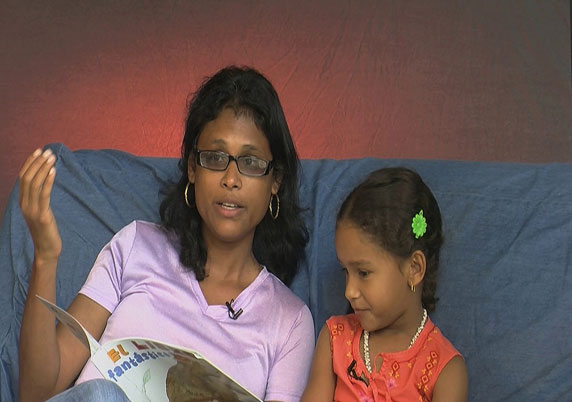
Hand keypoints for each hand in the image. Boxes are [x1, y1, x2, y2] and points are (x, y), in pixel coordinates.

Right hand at [18, 148, 61, 263]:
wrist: (47, 250)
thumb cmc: (46, 230)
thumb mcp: (40, 211)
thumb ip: (38, 198)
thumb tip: (44, 181)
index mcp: (22, 202)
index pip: (22, 177)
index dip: (29, 163)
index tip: (38, 151)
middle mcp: (24, 204)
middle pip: (27, 178)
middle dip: (37, 162)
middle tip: (48, 151)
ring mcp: (32, 210)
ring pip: (34, 184)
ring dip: (43, 168)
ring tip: (52, 157)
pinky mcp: (43, 215)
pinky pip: (44, 194)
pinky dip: (48, 180)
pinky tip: (54, 171)